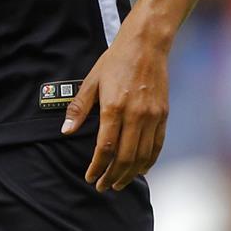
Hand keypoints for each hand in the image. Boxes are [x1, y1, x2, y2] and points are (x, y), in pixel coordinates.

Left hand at [61, 23, 170, 191]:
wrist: (148, 43)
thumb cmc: (116, 60)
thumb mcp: (92, 81)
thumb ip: (79, 108)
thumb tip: (66, 131)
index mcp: (114, 107)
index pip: (105, 148)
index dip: (97, 167)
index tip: (90, 177)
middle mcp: (135, 115)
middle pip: (124, 157)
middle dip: (112, 177)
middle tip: (103, 186)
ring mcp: (152, 115)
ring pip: (142, 155)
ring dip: (130, 174)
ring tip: (119, 183)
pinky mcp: (163, 113)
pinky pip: (157, 144)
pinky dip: (149, 160)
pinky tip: (141, 169)